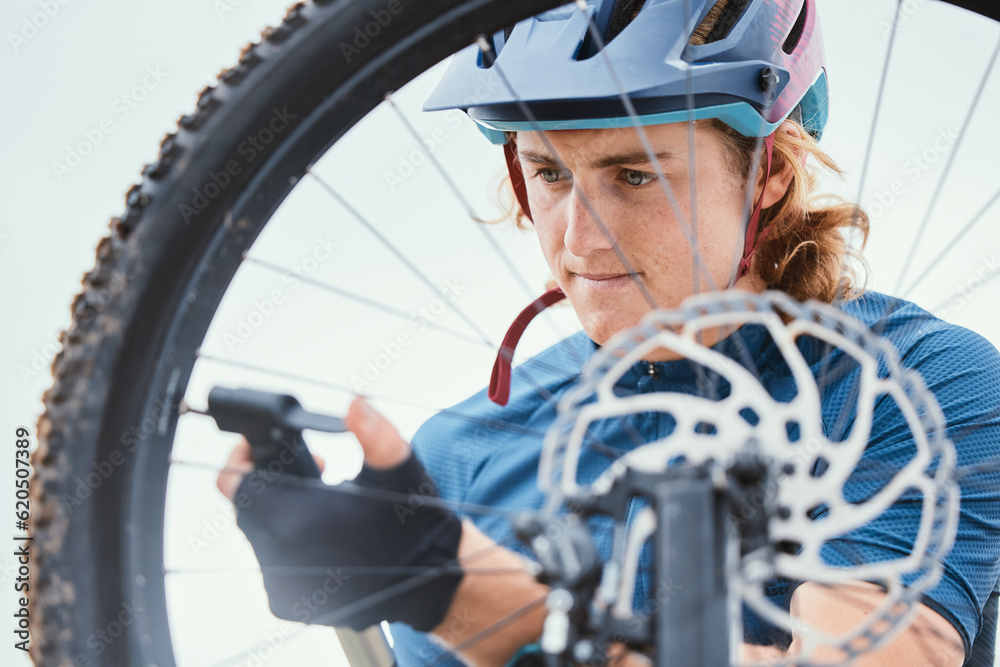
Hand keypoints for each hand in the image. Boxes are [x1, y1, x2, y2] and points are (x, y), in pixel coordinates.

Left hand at [215, 395, 461, 631]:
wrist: (431, 580)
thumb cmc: (412, 525)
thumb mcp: (397, 469)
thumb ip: (374, 432)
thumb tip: (355, 406)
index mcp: (293, 520)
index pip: (234, 482)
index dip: (244, 458)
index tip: (267, 448)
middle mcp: (278, 556)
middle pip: (249, 506)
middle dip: (273, 482)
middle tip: (317, 470)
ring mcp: (282, 583)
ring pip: (260, 534)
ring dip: (283, 513)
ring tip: (324, 504)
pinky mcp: (290, 602)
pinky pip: (274, 560)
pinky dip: (292, 542)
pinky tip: (325, 533)